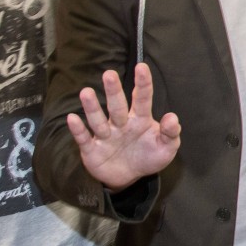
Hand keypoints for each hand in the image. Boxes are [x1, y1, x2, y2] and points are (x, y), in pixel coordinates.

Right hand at [66, 63, 180, 191]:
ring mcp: (105, 135)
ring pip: (98, 119)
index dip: (143, 84)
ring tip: (86, 92)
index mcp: (141, 119)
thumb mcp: (166, 148)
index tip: (142, 67)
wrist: (129, 178)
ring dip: (92, 107)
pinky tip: (72, 118)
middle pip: (117, 106)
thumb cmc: (149, 156)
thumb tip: (172, 117)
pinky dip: (78, 129)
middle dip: (113, 91)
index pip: (142, 99)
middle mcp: (121, 123)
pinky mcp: (92, 149)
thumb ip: (171, 133)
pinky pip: (84, 138)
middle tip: (109, 74)